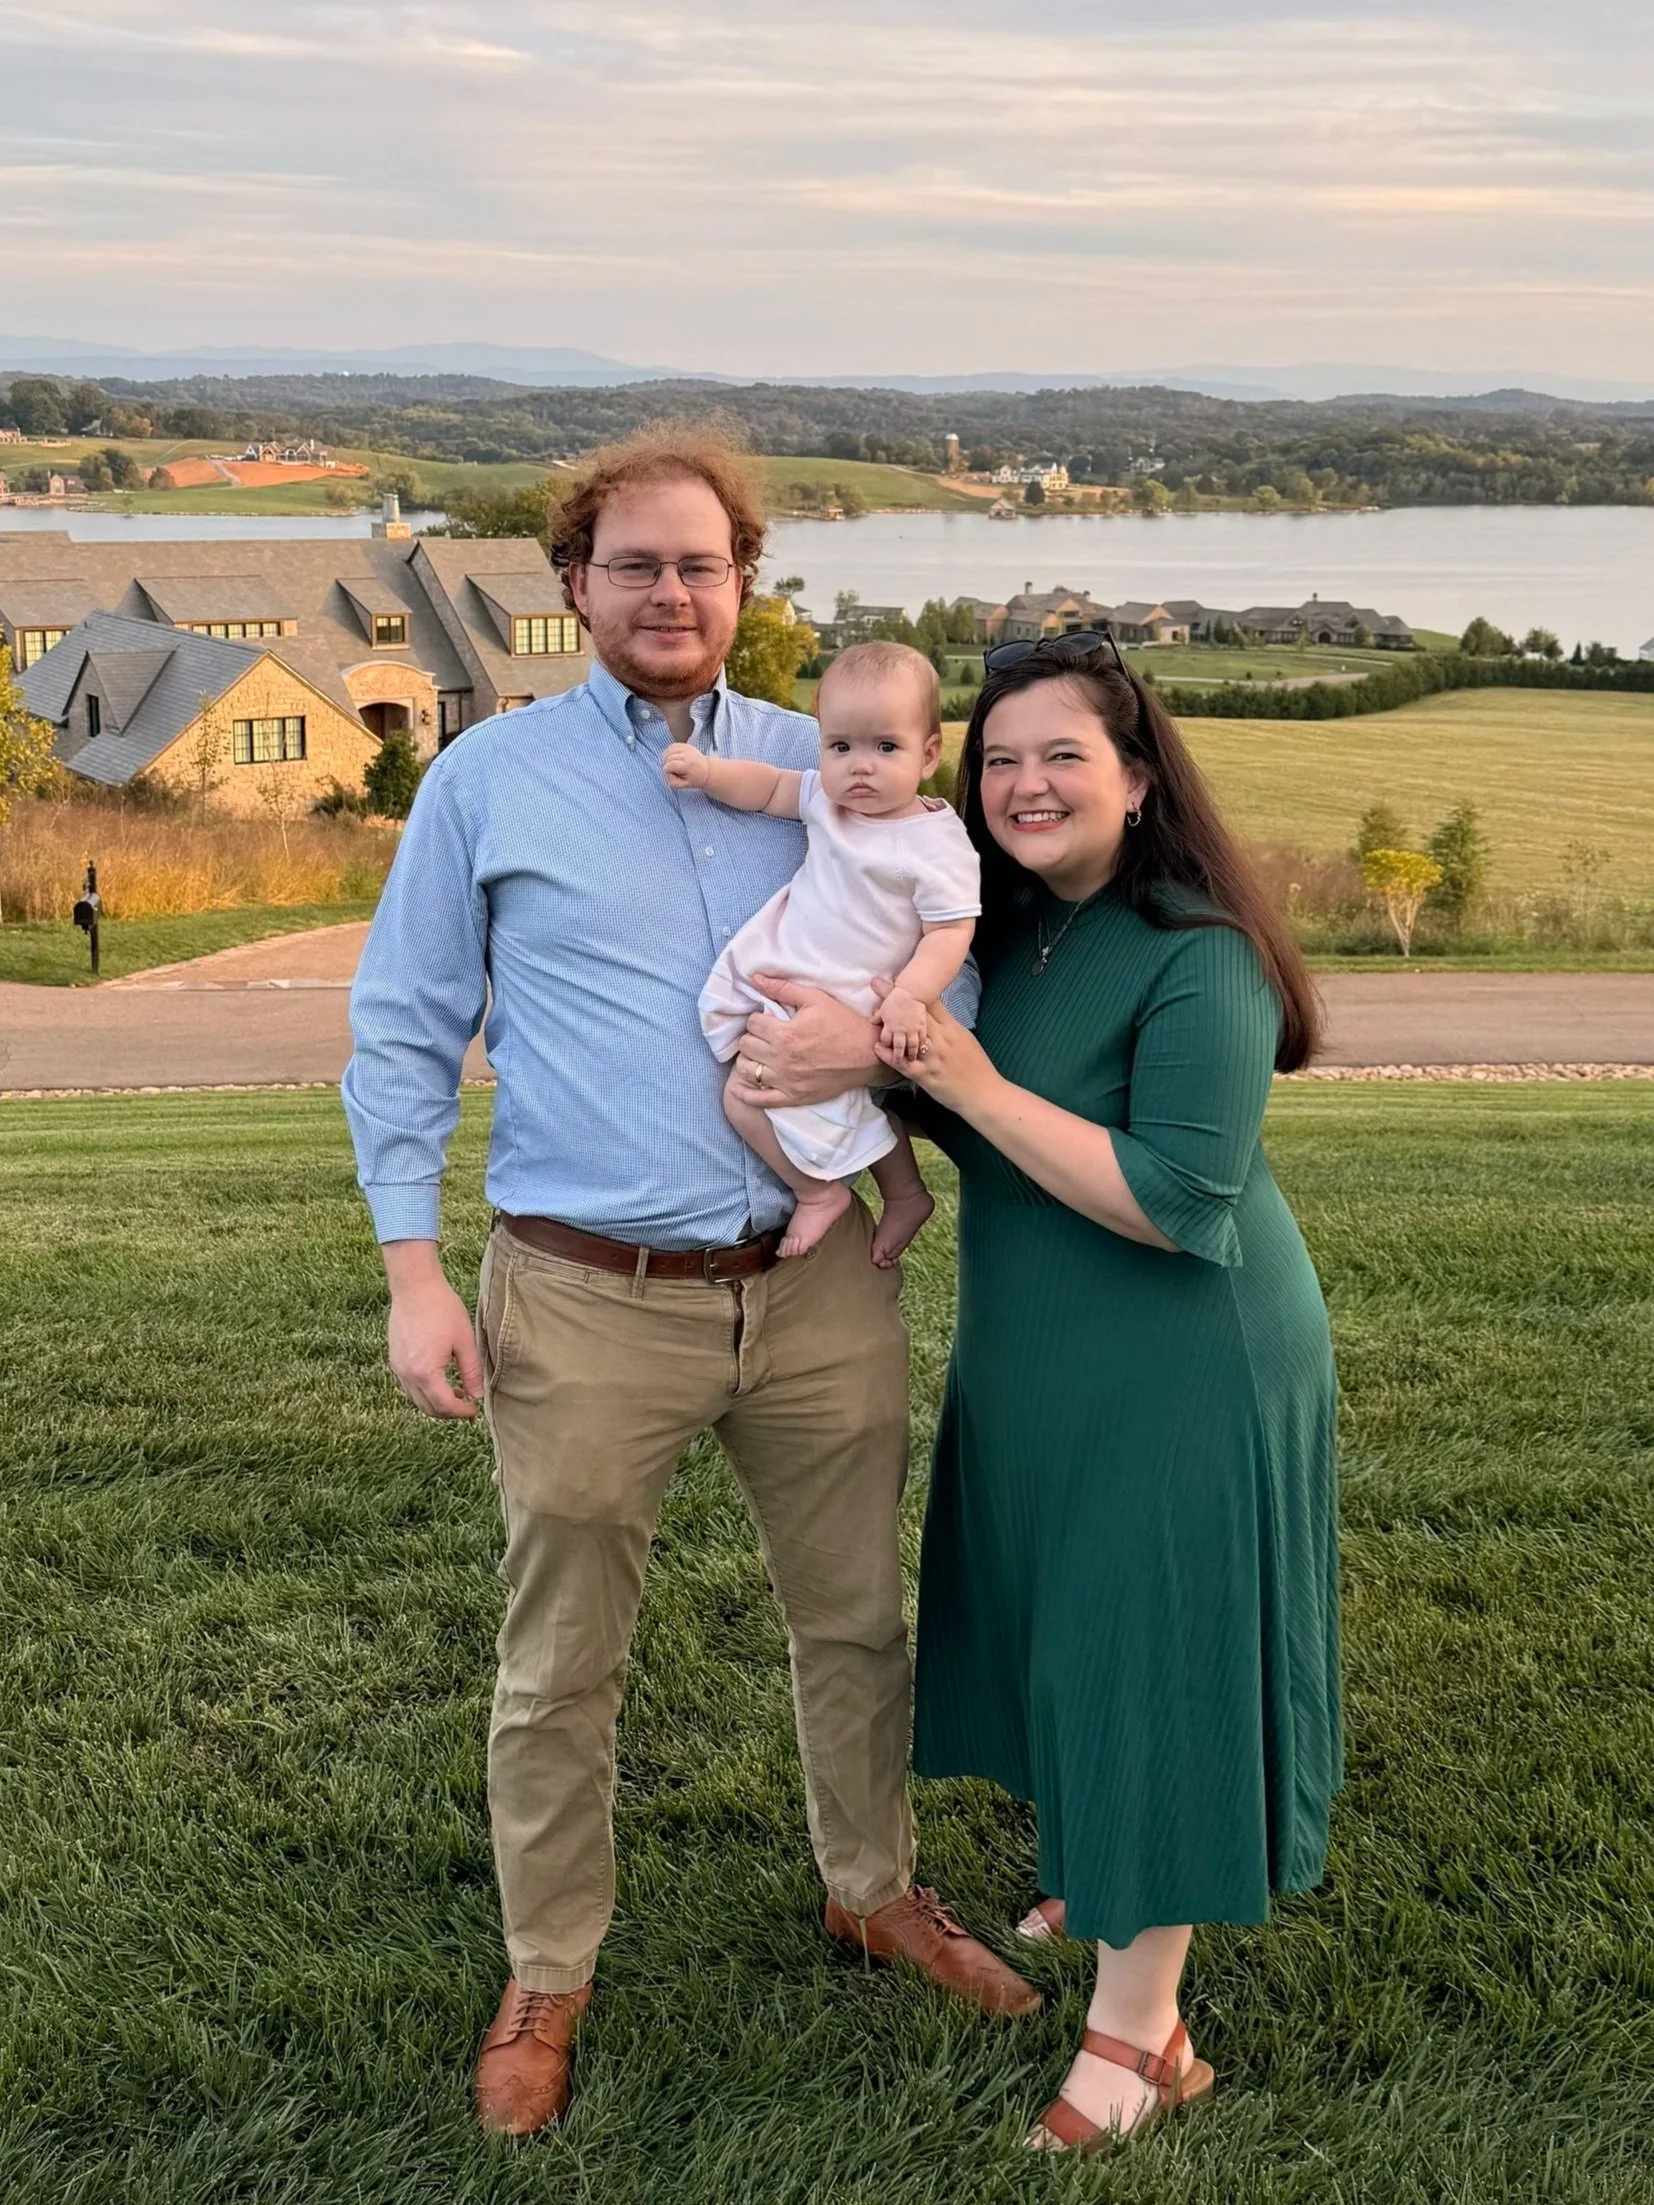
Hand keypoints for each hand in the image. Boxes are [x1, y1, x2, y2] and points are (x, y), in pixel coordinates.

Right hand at [383, 1243, 481, 1418]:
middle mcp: (407, 1374)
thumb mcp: (464, 1341)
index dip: (461, 1412)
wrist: (415, 1287)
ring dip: (435, 1402)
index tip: (475, 1410)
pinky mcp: (394, 1359)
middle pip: (427, 1408)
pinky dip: (424, 1390)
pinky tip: (440, 1379)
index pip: (444, 1406)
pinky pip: (409, 1385)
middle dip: (448, 1412)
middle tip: (467, 1406)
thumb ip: (471, 1372)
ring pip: (416, 1398)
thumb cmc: (442, 1309)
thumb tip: (477, 1395)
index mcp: (426, 1372)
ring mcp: (397, 1367)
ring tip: (456, 1392)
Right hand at [662, 742, 708, 789]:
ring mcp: (686, 748)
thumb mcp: (684, 785)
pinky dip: (669, 753)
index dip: (667, 771)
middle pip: (668, 758)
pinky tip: (673, 759)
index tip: (673, 775)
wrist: (706, 770)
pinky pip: (671, 747)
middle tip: (674, 771)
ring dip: (667, 758)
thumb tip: (665, 770)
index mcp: (688, 765)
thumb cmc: (694, 779)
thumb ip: (672, 781)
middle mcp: (688, 754)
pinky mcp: (685, 745)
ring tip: (673, 765)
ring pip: (668, 751)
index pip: (669, 766)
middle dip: (667, 765)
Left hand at [728, 972, 887, 1108]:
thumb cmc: (843, 1023)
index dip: (758, 1018)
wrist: (867, 1055)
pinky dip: (745, 1094)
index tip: (768, 1020)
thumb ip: (783, 989)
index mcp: (785, 1034)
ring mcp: (785, 1081)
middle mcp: (781, 1059)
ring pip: (746, 1070)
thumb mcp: (816, 999)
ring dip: (748, 1060)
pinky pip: (759, 1099)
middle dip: (752, 1037)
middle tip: (764, 1036)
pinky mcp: (792, 1097)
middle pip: (746, 1045)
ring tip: (759, 1054)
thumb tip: (755, 978)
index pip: (752, 1023)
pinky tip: (738, 1087)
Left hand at [873, 995, 999, 1115]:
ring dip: (888, 1024)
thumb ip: (948, 1027)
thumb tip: (934, 1014)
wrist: (984, 1093)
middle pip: (915, 1014)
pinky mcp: (926, 1076)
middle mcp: (941, 1040)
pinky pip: (904, 1064)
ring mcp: (933, 1057)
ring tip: (872, 1013)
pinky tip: (878, 1048)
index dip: (914, 989)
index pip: (931, 1003)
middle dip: (896, 998)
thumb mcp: (965, 1040)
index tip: (899, 976)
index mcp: (952, 1029)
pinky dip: (890, 1055)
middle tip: (878, 983)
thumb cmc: (976, 1067)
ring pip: (908, 1035)